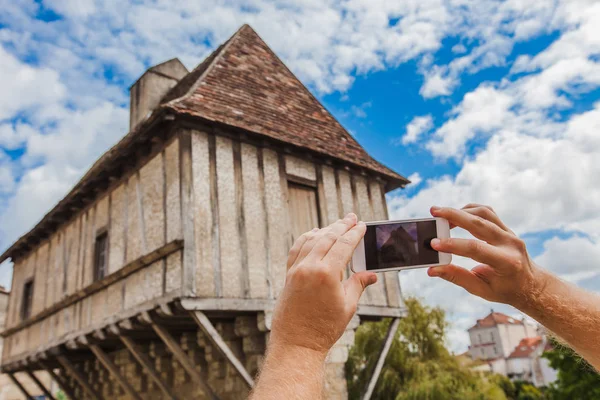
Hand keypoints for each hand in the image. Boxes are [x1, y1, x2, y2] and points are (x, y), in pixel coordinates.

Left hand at [269, 213, 376, 355]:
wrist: (297, 343)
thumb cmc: (324, 328)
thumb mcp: (347, 306)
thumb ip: (358, 284)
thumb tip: (371, 274)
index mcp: (327, 274)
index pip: (344, 245)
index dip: (354, 233)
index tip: (361, 225)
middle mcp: (309, 267)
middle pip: (328, 237)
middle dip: (341, 226)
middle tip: (351, 217)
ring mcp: (296, 270)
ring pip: (312, 240)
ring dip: (326, 230)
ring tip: (337, 224)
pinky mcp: (289, 274)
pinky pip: (297, 249)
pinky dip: (307, 238)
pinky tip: (314, 234)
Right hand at [428, 204, 545, 308]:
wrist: (531, 285)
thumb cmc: (505, 290)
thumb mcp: (481, 289)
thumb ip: (457, 277)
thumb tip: (433, 270)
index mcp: (506, 262)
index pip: (475, 248)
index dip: (453, 244)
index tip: (434, 244)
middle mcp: (510, 244)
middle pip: (479, 222)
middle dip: (454, 216)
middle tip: (434, 212)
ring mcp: (510, 233)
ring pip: (484, 212)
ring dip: (461, 211)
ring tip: (442, 214)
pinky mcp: (506, 228)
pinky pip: (488, 212)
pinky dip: (470, 210)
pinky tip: (457, 215)